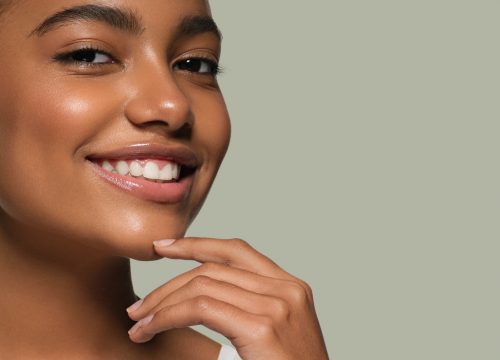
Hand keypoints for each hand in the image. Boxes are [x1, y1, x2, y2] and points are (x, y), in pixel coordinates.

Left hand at [127, 237, 328, 359]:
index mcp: (291, 287)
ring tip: (138, 321)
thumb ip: (251, 307)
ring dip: (161, 302)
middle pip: (213, 268)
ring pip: (202, 284)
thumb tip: (204, 298)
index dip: (196, 243)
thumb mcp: (276, 331)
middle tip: (139, 305)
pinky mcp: (262, 327)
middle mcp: (286, 289)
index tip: (164, 248)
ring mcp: (277, 305)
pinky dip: (167, 315)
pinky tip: (150, 328)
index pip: (236, 251)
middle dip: (168, 284)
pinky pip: (200, 307)